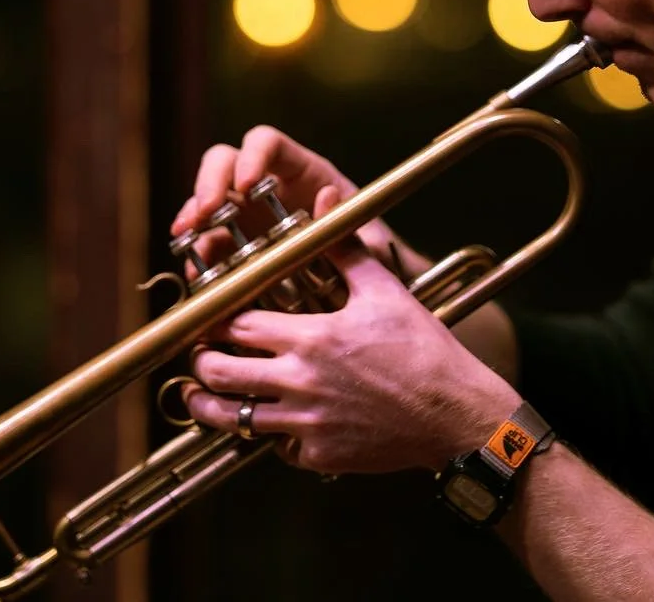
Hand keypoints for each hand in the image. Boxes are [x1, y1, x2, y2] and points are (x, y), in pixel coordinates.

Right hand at [170, 125, 425, 279]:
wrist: (374, 294)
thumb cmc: (375, 256)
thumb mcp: (373, 241)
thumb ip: (352, 221)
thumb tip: (327, 195)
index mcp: (303, 171)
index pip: (266, 142)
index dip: (252, 156)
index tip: (247, 186)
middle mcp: (268, 186)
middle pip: (223, 161)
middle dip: (209, 182)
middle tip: (205, 212)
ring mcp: (247, 216)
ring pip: (207, 200)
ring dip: (193, 216)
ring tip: (186, 238)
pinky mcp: (236, 248)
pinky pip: (208, 246)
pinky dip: (198, 258)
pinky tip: (196, 275)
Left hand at [182, 237, 522, 476]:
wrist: (454, 413)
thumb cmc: (422, 349)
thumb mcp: (384, 290)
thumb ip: (344, 248)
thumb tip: (327, 199)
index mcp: (309, 336)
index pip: (235, 325)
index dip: (213, 320)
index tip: (207, 316)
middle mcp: (299, 381)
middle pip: (219, 373)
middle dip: (200, 362)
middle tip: (200, 355)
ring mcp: (305, 422)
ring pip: (232, 421)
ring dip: (210, 407)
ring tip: (200, 398)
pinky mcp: (319, 454)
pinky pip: (277, 449)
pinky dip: (270, 438)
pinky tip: (272, 424)